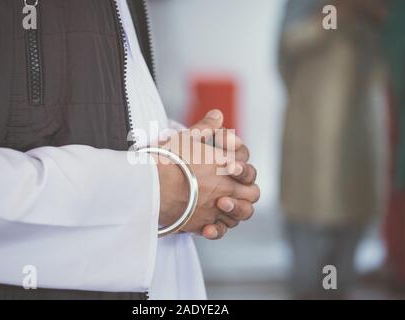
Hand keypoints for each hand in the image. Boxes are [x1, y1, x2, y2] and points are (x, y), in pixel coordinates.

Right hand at [155, 110, 259, 237]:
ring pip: (241, 215)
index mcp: (227, 167)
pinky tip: (208, 225)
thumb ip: (205, 128)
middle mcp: (227, 189)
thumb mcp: (187, 138)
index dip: (242, 166)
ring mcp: (217, 208)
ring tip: (222, 204)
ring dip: (236, 210)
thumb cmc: (169, 159)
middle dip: (246, 190)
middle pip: (252, 194)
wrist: (153, 185)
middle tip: (231, 187)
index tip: (228, 164)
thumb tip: (217, 115)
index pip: (248, 168)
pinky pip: (220, 230)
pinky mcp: (202, 224)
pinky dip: (218, 229)